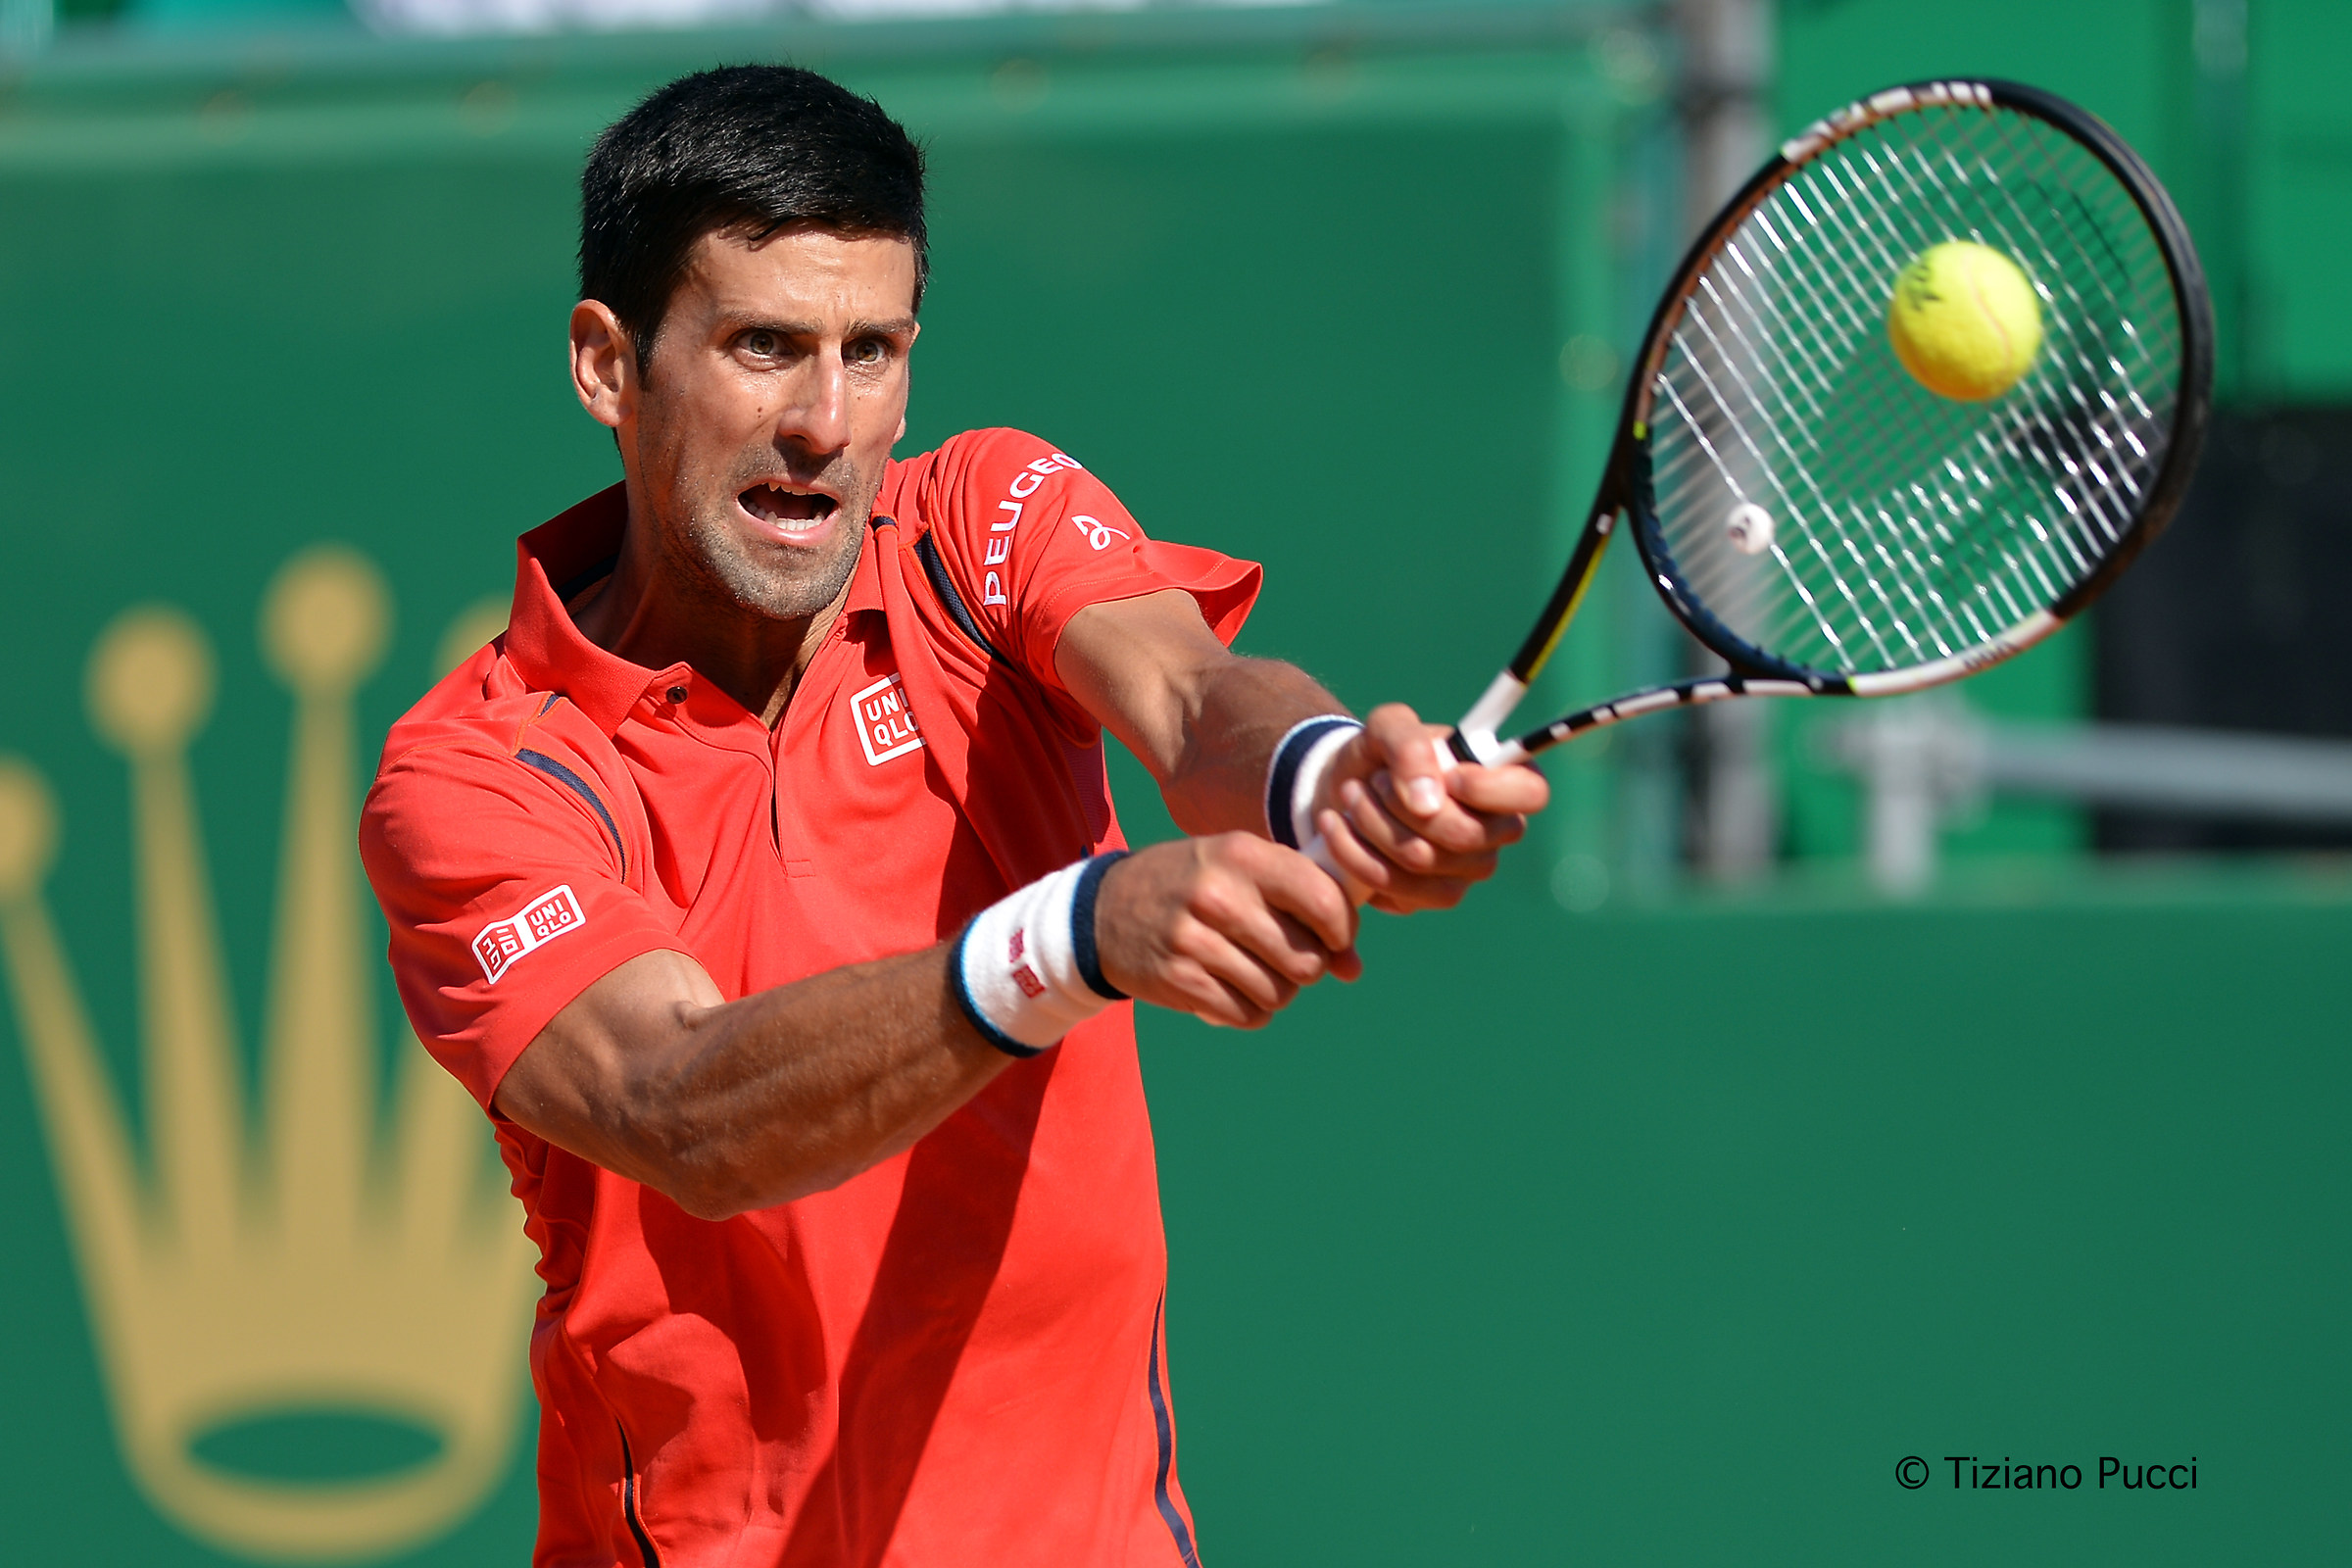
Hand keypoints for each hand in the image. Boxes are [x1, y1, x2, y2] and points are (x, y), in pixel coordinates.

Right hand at [1094, 833, 1360, 1027]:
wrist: (1105, 911)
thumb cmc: (1192, 883)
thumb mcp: (1240, 868)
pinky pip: (1247, 1015)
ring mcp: (1195, 940)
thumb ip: (1302, 903)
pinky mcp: (1179, 980)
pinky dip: (1249, 1010)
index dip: (1343, 930)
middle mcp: (1219, 895)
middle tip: (1286, 957)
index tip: (1334, 938)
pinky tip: (1231, 988)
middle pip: (1307, 959)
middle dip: (1308, 967)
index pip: (1325, 900)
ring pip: (1279, 993)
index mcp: (1242, 855)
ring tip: (1254, 971)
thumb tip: (1353, 969)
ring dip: (1277, 991)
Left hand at [1313, 703, 1549, 913]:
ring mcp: (1466, 870)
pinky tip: (1336, 826)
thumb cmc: (1382, 754)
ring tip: (1351, 795)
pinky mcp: (1429, 896)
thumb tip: (1427, 801)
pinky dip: (1356, 854)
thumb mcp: (1387, 727)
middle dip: (1402, 806)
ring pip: (1423, 861)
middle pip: (1465, 836)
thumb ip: (1408, 744)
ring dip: (1373, 825)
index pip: (1532, 793)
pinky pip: (1396, 886)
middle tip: (1372, 781)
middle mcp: (1497, 831)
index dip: (1490, 789)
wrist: (1344, 791)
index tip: (1447, 775)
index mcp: (1505, 781)